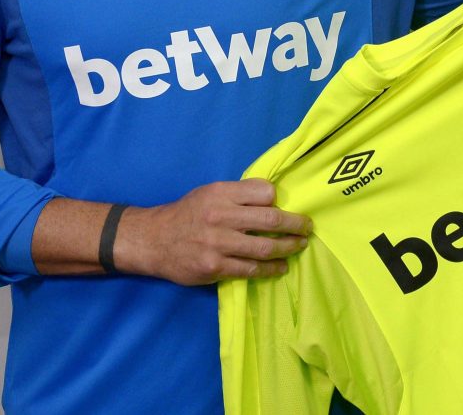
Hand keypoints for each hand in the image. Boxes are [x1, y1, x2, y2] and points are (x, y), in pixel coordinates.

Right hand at [115, 179, 311, 284]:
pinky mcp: (215, 268)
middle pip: (269, 221)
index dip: (277, 200)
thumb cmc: (187, 213)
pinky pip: (250, 270)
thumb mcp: (209, 192)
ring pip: (264, 248)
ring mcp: (218, 244)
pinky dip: (270, 270)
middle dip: (295, 225)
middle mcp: (221, 216)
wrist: (154, 240)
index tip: (284, 206)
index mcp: (221, 193)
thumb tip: (272, 197)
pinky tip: (281, 267)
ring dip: (287, 248)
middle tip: (308, 227)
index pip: (263, 192)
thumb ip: (238, 194)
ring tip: (299, 246)